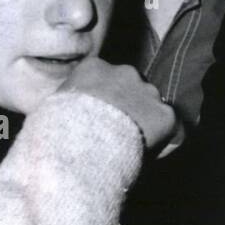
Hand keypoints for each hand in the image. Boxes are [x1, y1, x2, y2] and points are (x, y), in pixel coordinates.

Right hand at [61, 58, 180, 152]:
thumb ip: (66, 103)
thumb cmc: (56, 132)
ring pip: (153, 108)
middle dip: (129, 109)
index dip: (107, 101)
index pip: (107, 79)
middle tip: (118, 135)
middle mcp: (124, 72)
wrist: (77, 145)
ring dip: (146, 124)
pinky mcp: (165, 114)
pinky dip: (165, 143)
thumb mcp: (52, 108)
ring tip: (132, 148)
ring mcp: (147, 91)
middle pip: (132, 89)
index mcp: (93, 67)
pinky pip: (173, 131)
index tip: (102, 119)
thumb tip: (60, 116)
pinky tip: (147, 157)